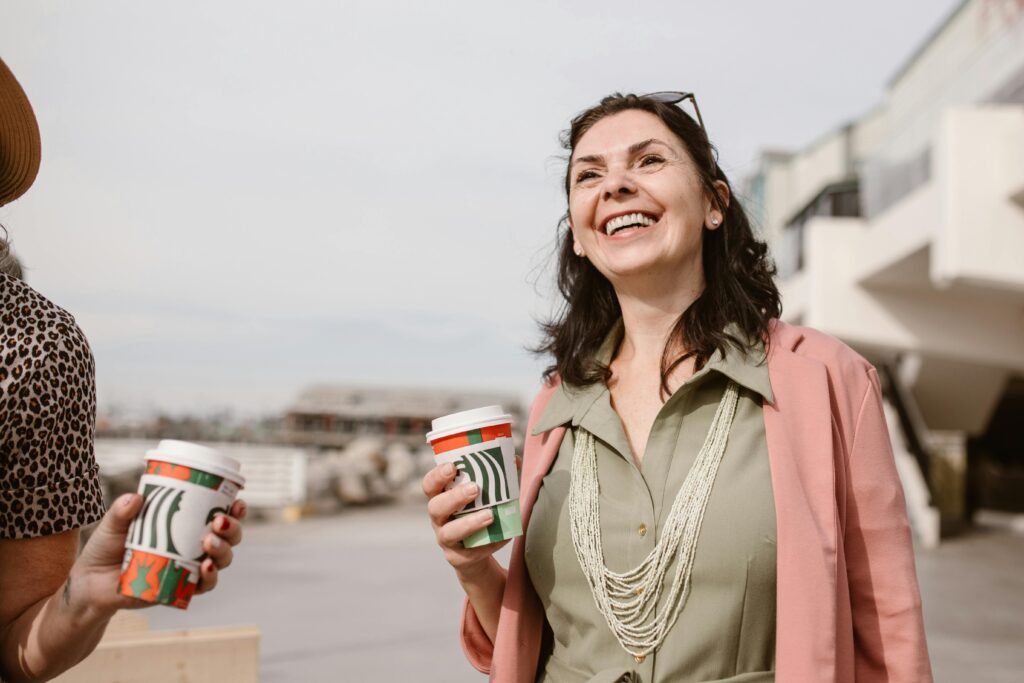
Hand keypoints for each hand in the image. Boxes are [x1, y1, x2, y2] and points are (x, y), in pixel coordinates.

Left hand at [67, 494, 247, 619]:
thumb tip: (135, 497)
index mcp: (185, 526)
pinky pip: (204, 585)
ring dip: (223, 550)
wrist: (90, 585)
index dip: (235, 510)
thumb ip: (121, 511)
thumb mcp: (113, 525)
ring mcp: (189, 568)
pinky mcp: (180, 588)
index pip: (218, 515)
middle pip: (229, 537)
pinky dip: (210, 577)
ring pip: (222, 559)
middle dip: (233, 529)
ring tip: (209, 543)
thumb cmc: (105, 549)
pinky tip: (206, 568)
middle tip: (219, 522)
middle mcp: (193, 546)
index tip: (237, 502)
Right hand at [423, 463, 508, 580]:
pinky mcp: (458, 558)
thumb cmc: (478, 515)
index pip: (429, 486)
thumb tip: (514, 459)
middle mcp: (439, 519)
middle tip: (475, 488)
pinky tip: (504, 536)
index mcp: (441, 499)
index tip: (452, 466)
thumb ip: (496, 478)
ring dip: (469, 523)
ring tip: (490, 516)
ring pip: (448, 533)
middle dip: (454, 497)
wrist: (476, 554)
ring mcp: (446, 540)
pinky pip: (470, 553)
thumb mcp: (482, 497)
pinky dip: (489, 544)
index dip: (436, 476)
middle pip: (435, 507)